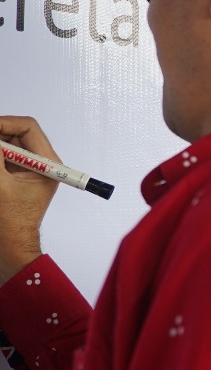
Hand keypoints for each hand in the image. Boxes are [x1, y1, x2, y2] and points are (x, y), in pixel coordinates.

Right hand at [0, 116, 59, 282]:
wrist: (10, 246)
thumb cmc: (9, 222)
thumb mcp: (0, 184)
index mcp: (47, 164)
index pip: (28, 128)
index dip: (4, 123)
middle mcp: (39, 164)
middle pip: (14, 134)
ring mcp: (26, 170)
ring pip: (5, 146)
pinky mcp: (13, 177)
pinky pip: (1, 160)